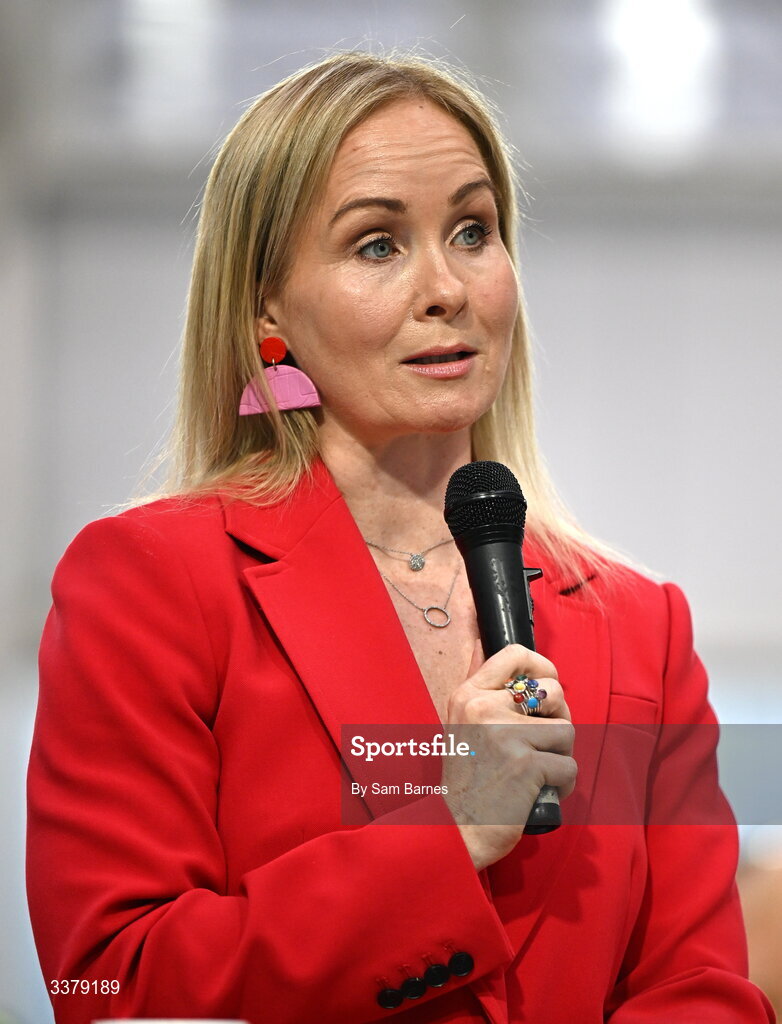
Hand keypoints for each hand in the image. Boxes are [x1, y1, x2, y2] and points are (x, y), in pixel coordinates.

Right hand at [441, 640, 576, 871]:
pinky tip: (540, 792)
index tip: (546, 689)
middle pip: (553, 692)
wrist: (455, 829)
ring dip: (560, 756)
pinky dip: (562, 784)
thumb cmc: (465, 779)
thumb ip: (480, 689)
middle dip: (559, 719)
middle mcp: (484, 707)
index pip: (515, 653)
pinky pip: (569, 765)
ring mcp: (506, 735)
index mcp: (468, 694)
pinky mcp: (527, 764)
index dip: (542, 667)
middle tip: (543, 743)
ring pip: (566, 731)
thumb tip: (483, 645)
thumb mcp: (460, 724)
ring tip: (537, 772)